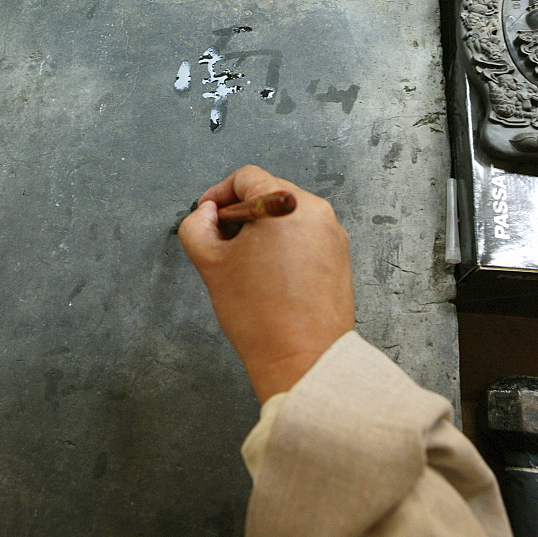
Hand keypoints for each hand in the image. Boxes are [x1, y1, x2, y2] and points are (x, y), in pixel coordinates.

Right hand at [178, 165, 353, 403]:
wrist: (303, 358)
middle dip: (242, 212)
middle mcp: (314, 210)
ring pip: (287, 213)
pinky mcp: (340, 253)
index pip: (246, 177)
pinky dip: (285, 243)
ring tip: (247, 263)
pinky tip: (271, 273)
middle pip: (268, 191)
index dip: (219, 194)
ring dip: (263, 228)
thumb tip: (206, 213)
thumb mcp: (211, 264)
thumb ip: (197, 226)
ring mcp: (332, 231)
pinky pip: (305, 233)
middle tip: (223, 242)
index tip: (208, 215)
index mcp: (284, 203)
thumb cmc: (260, 315)